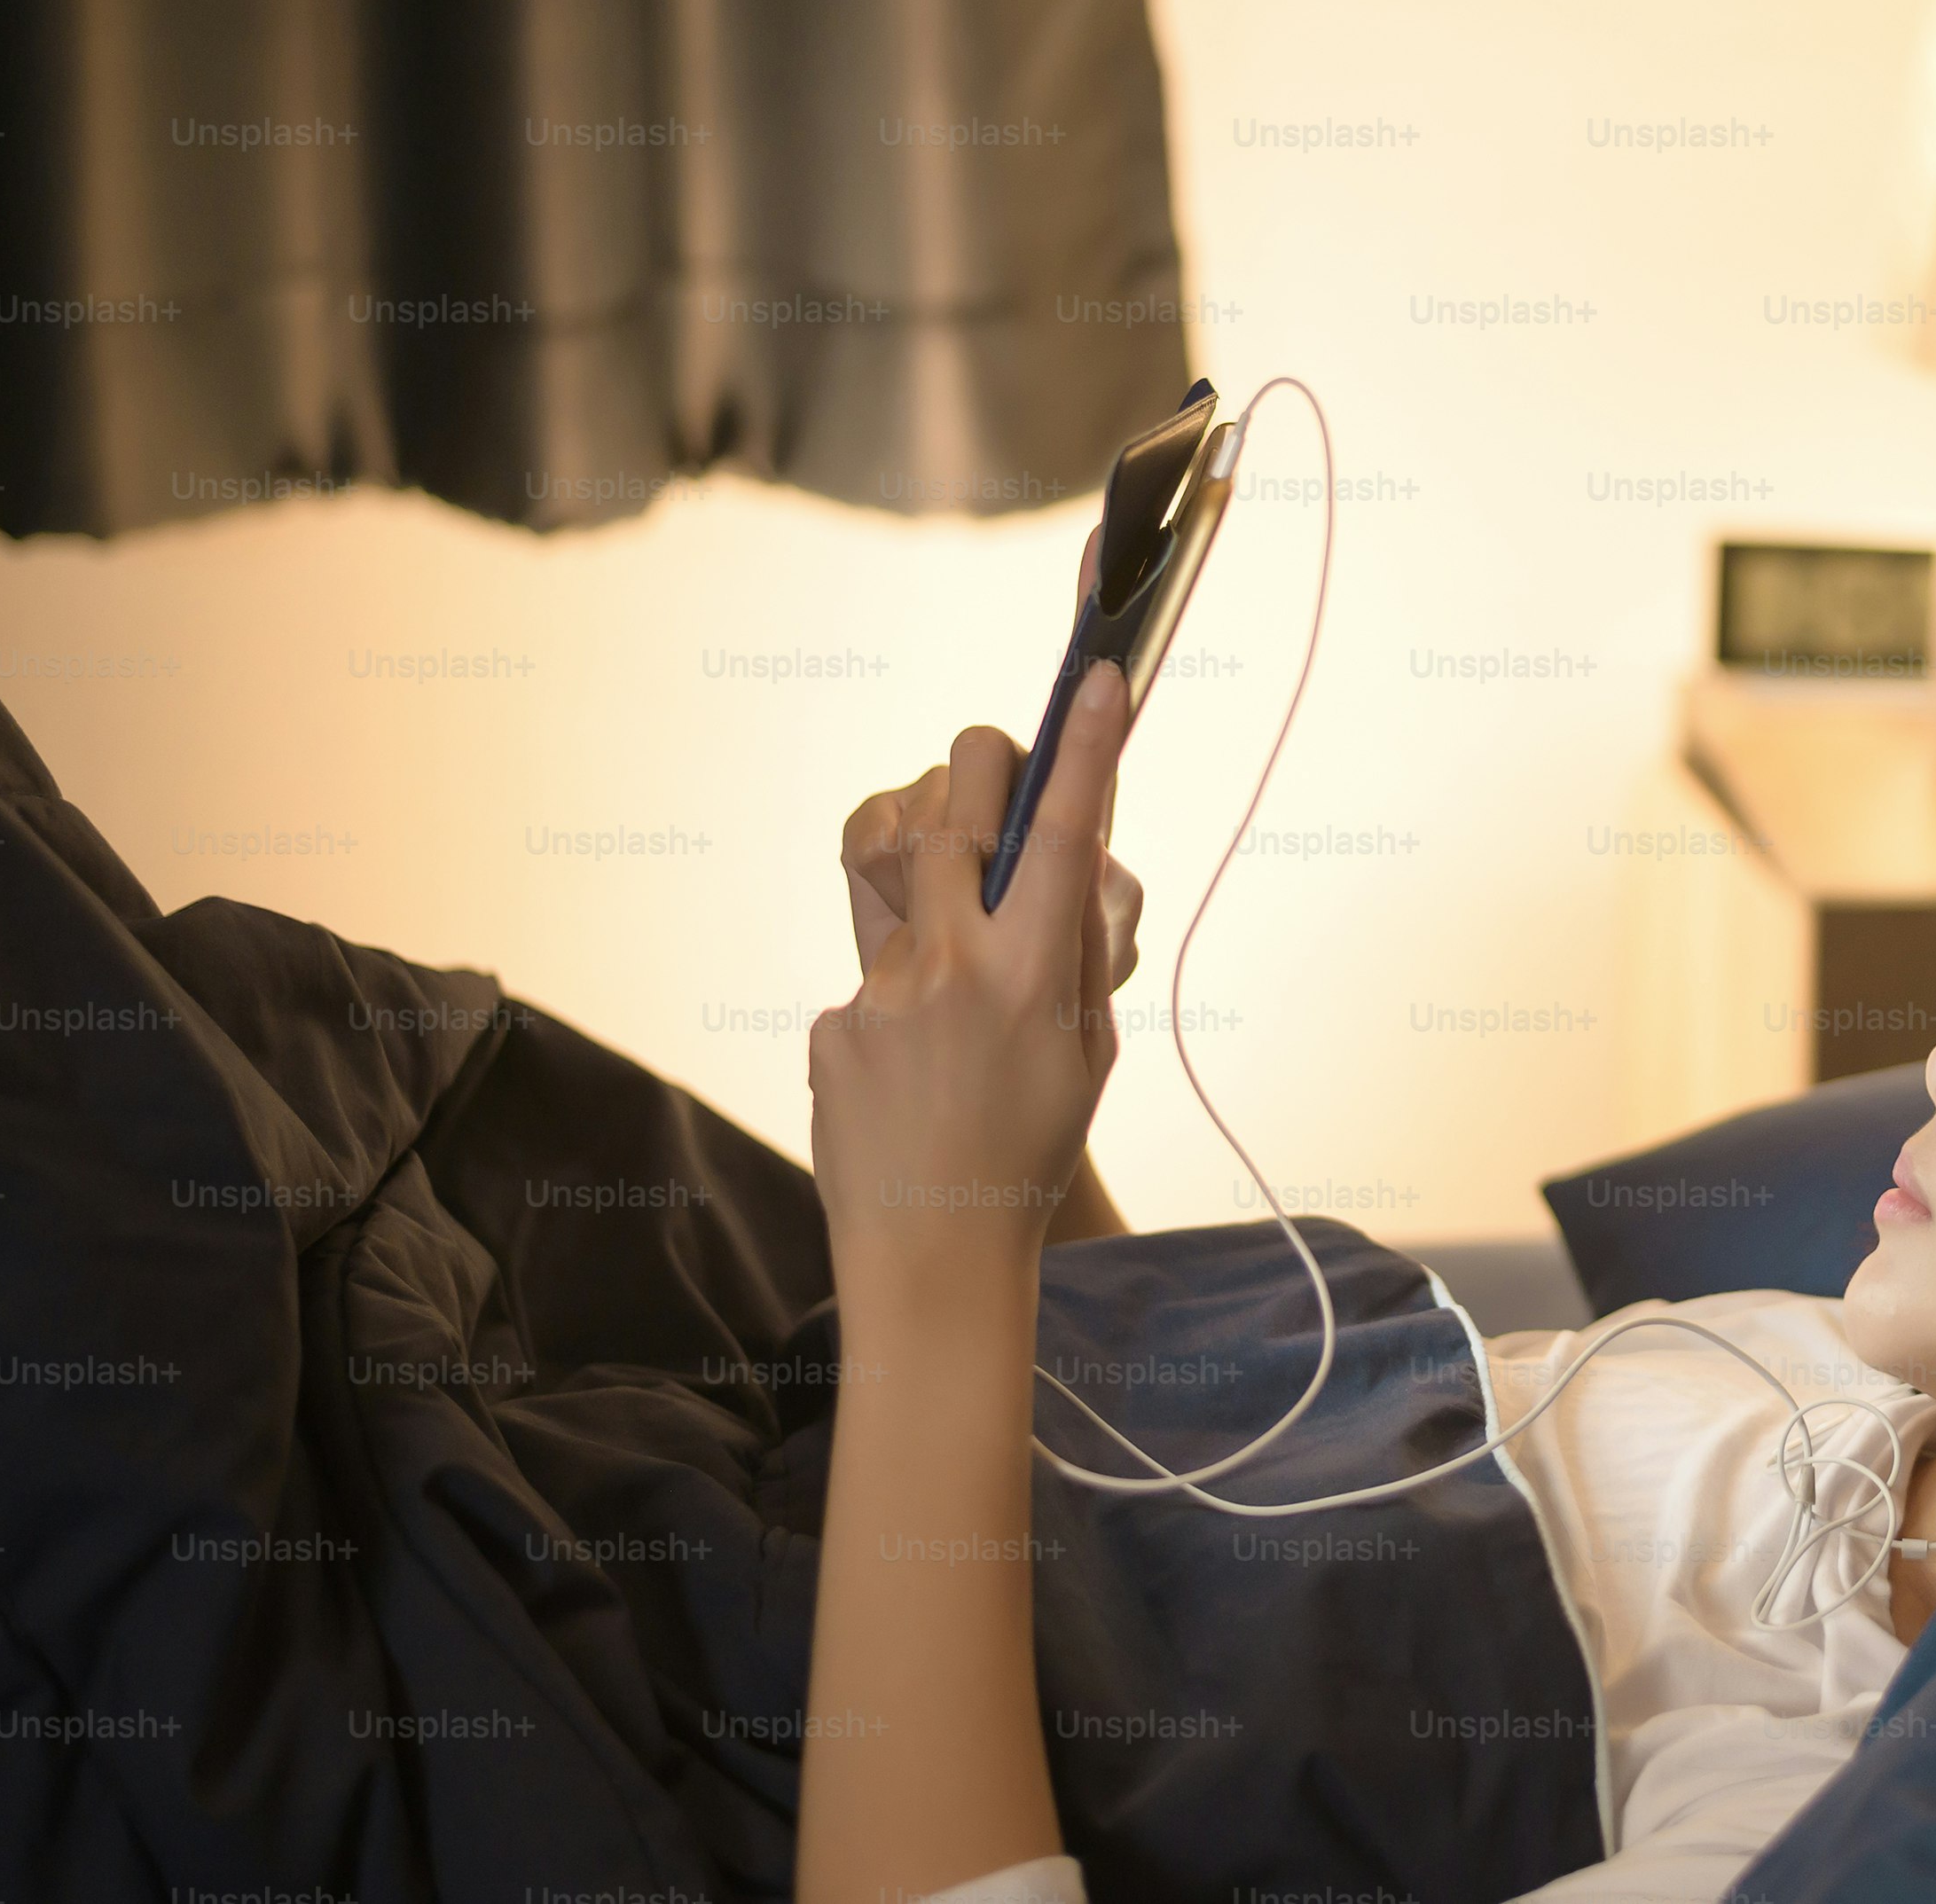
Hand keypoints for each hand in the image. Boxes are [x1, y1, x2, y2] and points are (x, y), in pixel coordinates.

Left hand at [808, 661, 1131, 1288]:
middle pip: (953, 806)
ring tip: (957, 1001)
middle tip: (996, 776)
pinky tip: (914, 1081)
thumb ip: (1073, 951)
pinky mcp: (833, 1022)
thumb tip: (1067, 863)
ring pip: (909, 887)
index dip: (1089, 747)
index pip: (1066, 834)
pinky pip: (878, 977)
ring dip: (941, 903)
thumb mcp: (1086, 1052)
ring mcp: (882, 993)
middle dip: (978, 767)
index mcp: (1032, 978)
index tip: (1101, 677)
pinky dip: (904, 1008)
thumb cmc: (1029, 1156)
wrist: (932, 1259)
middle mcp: (952, 970)